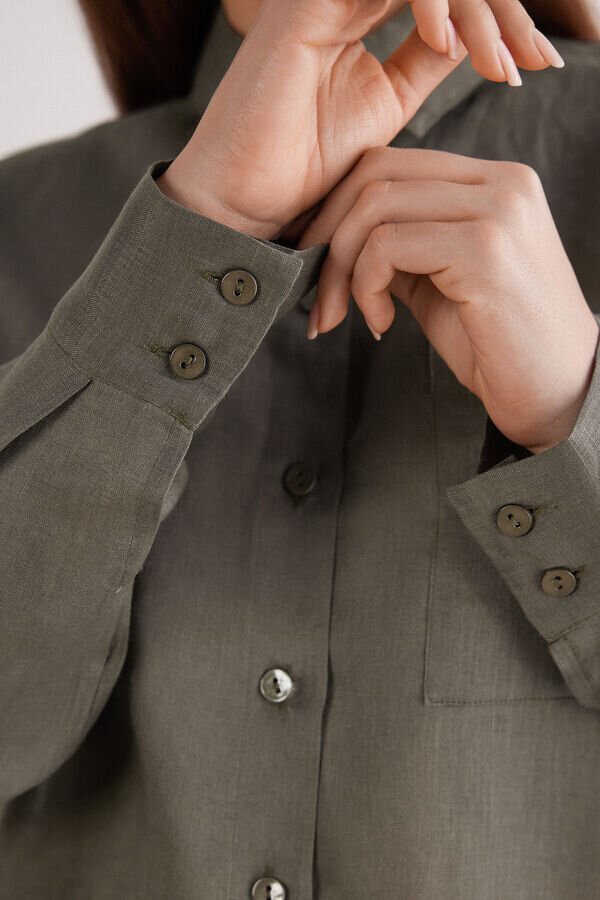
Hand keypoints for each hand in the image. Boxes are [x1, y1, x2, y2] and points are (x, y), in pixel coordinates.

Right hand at [157, 0, 562, 241]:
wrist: (245, 209)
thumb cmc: (303, 176)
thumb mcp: (383, 113)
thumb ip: (422, 65)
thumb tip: (474, 41)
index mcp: (359, 19)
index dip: (498, 20)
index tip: (536, 66)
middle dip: (502, 9)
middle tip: (537, 57)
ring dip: (477, 7)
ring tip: (502, 60)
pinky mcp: (305, 7)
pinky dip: (429, 2)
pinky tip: (451, 45)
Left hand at [296, 147, 599, 453]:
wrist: (557, 394)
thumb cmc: (496, 344)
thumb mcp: (439, 282)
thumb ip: (400, 247)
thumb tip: (332, 239)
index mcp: (493, 182)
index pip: (391, 163)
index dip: (337, 210)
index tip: (318, 261)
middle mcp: (501, 183)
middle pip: (375, 174)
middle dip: (328, 238)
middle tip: (321, 297)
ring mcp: (497, 211)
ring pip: (375, 207)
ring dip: (341, 268)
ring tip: (349, 315)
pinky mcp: (485, 249)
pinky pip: (387, 246)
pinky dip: (365, 287)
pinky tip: (383, 324)